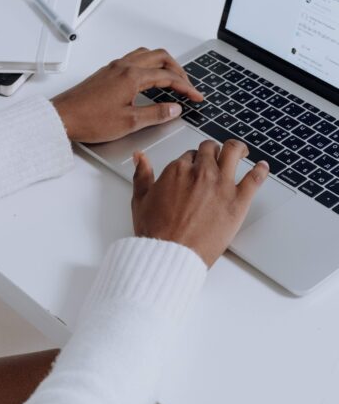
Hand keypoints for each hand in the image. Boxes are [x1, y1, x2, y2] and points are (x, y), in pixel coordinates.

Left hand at [51, 47, 202, 142]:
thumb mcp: (129, 123)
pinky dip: (147, 65)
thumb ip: (155, 114)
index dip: (186, 87)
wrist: (62, 117)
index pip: (168, 76)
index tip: (196, 97)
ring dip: (162, 63)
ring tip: (170, 78)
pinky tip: (146, 79)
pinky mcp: (105, 73)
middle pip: (160, 57)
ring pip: (145, 55)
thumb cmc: (89, 120)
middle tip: (186, 86)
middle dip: (177, 70)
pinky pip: (132, 59)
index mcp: (132, 76)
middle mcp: (123, 67)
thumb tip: (174, 109)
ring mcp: (113, 68)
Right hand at [131, 139, 269, 266]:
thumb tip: (140, 157)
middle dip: (211, 151)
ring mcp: (221, 185)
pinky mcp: (238, 201)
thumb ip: (141, 174)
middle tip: (215, 156)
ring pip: (233, 153)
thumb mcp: (141, 199)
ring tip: (240, 151)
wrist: (171, 254)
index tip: (194, 167)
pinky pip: (255, 179)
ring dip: (237, 149)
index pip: (189, 155)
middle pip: (210, 150)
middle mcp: (200, 172)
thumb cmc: (156, 232)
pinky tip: (263, 167)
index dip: (192, 160)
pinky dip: (261, 170)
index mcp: (177, 170)